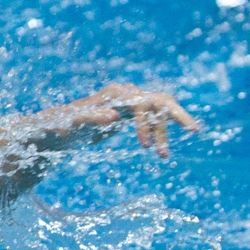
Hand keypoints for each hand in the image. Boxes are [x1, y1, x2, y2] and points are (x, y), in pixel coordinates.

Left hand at [73, 83, 200, 156]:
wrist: (55, 126)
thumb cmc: (62, 124)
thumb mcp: (75, 123)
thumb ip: (92, 118)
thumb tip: (114, 115)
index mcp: (114, 94)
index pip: (141, 103)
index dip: (147, 124)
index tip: (146, 146)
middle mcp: (124, 93)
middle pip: (158, 100)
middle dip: (175, 116)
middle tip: (194, 130)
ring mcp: (129, 101)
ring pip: (159, 109)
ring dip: (164, 130)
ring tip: (164, 156)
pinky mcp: (129, 111)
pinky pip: (153, 116)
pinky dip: (162, 127)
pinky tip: (166, 142)